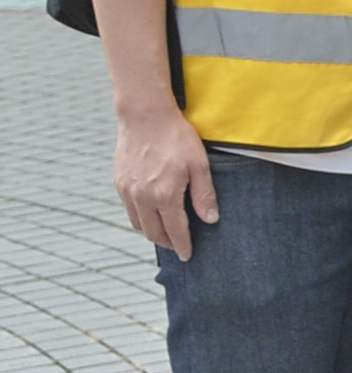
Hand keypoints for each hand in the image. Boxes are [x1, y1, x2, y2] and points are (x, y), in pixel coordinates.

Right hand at [115, 103, 218, 259]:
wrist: (145, 116)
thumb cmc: (177, 138)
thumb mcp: (199, 165)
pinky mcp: (119, 182)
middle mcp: (142, 197)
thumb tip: (211, 220)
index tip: (189, 256)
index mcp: (164, 195)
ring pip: (138, 223)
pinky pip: (129, 209)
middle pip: (153, 232)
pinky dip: (140, 218)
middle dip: (167, 243)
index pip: (175, 230)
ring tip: (166, 233)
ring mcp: (127, 190)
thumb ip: (204, 195)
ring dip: (152, 232)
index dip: (183, 245)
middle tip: (179, 246)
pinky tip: (152, 214)